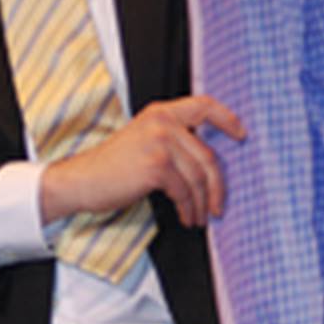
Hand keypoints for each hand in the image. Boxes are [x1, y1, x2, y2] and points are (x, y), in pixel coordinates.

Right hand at [39, 95, 245, 228]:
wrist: (81, 180)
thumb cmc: (113, 166)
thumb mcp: (145, 139)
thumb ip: (174, 139)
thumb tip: (208, 161)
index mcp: (162, 112)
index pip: (205, 105)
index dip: (228, 119)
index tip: (242, 135)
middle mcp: (163, 122)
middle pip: (208, 155)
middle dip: (217, 186)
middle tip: (218, 206)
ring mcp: (160, 142)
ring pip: (198, 176)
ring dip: (202, 203)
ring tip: (200, 217)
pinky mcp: (156, 166)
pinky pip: (184, 191)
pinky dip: (189, 208)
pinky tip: (187, 217)